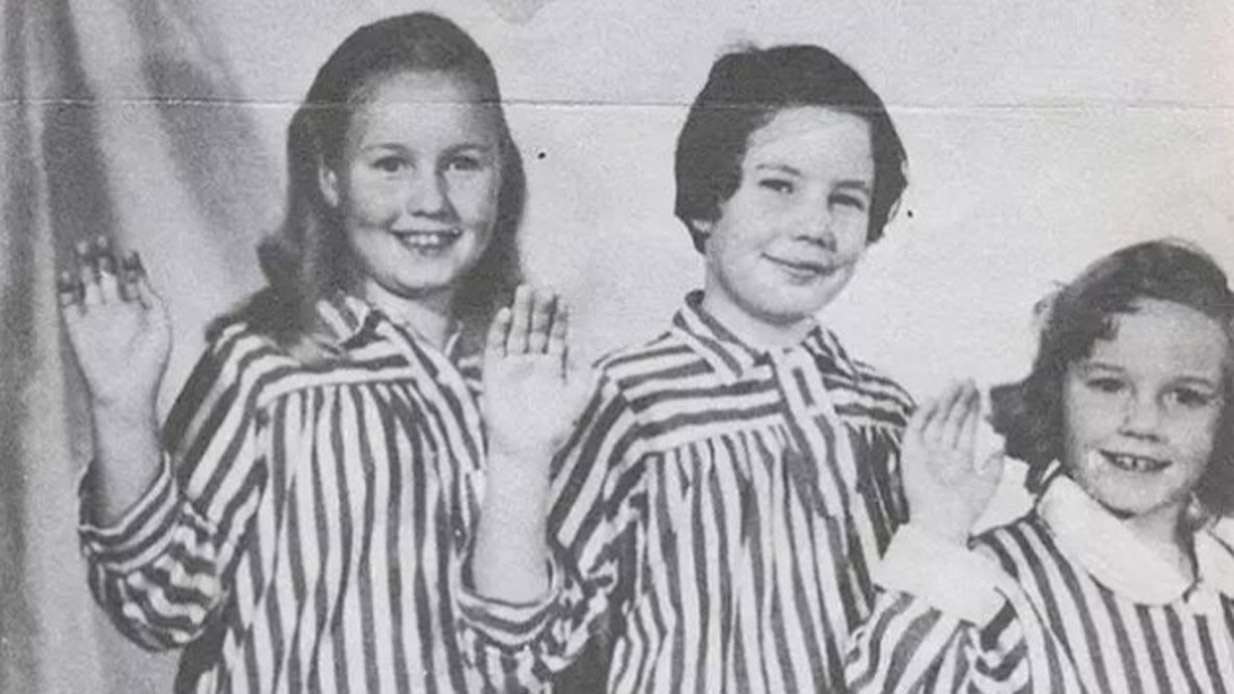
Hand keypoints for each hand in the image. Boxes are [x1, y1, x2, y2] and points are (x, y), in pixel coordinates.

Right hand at [59, 236, 171, 415]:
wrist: (126, 391)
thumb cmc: (150, 363)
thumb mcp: (161, 326)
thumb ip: (151, 299)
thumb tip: (140, 277)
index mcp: (138, 310)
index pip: (131, 279)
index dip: (130, 265)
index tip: (129, 251)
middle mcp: (115, 310)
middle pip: (106, 276)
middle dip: (103, 257)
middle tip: (101, 239)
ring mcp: (95, 317)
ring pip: (87, 284)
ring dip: (85, 265)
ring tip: (84, 245)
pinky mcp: (76, 328)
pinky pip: (68, 303)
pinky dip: (66, 288)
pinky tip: (69, 273)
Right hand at [482, 285, 592, 464]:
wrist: (526, 448)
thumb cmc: (554, 427)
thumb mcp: (578, 395)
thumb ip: (581, 369)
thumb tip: (580, 342)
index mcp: (552, 368)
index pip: (556, 335)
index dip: (559, 318)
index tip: (562, 299)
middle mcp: (532, 364)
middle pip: (535, 329)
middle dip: (540, 309)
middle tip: (543, 288)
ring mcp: (512, 367)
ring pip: (516, 332)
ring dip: (519, 312)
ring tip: (524, 290)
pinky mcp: (494, 373)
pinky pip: (495, 347)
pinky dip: (498, 330)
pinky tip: (505, 314)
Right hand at [902, 380, 1003, 545]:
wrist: (942, 522)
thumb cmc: (964, 510)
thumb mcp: (987, 486)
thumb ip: (995, 466)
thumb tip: (1000, 446)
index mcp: (958, 461)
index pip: (965, 429)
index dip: (972, 411)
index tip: (979, 393)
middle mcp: (941, 454)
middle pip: (951, 421)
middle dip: (960, 401)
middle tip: (969, 381)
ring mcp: (925, 453)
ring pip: (936, 421)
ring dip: (945, 403)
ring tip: (956, 384)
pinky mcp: (910, 454)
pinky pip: (916, 429)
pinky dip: (923, 415)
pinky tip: (935, 400)